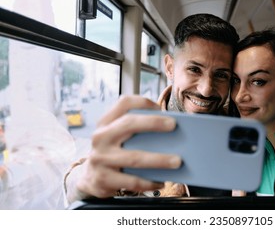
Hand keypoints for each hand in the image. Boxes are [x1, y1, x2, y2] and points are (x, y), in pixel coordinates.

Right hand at [65, 95, 181, 202]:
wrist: (89, 178)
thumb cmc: (114, 151)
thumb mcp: (117, 135)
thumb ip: (136, 129)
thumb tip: (170, 129)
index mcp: (106, 122)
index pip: (124, 103)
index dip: (143, 102)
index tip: (160, 107)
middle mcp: (101, 137)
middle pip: (128, 124)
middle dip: (153, 123)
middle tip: (173, 125)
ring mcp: (100, 158)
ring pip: (134, 157)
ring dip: (159, 159)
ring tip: (177, 161)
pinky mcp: (103, 179)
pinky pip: (132, 181)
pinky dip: (149, 182)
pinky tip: (161, 181)